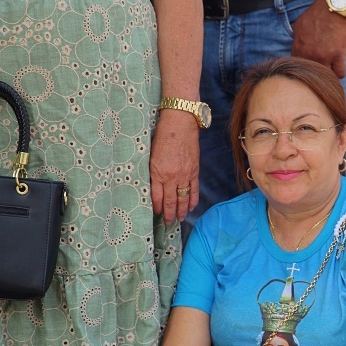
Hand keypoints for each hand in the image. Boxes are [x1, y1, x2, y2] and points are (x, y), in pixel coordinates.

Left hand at [149, 109, 199, 223]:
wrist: (180, 122)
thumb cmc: (162, 135)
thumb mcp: (151, 154)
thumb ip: (153, 171)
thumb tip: (153, 185)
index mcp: (158, 172)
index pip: (157, 197)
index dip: (157, 208)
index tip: (156, 214)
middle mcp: (171, 177)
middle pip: (170, 201)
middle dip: (169, 214)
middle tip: (168, 222)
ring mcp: (184, 175)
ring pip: (183, 198)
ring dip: (181, 211)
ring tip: (180, 219)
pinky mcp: (194, 171)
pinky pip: (194, 190)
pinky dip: (192, 200)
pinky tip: (191, 207)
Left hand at [291, 0, 345, 78]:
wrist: (333, 8)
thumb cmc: (317, 14)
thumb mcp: (299, 25)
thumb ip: (295, 38)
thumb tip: (293, 43)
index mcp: (299, 49)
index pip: (299, 69)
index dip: (305, 70)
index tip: (310, 69)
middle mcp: (310, 56)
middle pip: (313, 75)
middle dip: (317, 74)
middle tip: (321, 71)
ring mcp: (325, 57)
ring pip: (326, 76)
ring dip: (329, 74)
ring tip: (331, 70)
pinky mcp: (339, 56)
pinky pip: (340, 73)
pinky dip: (340, 72)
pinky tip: (339, 67)